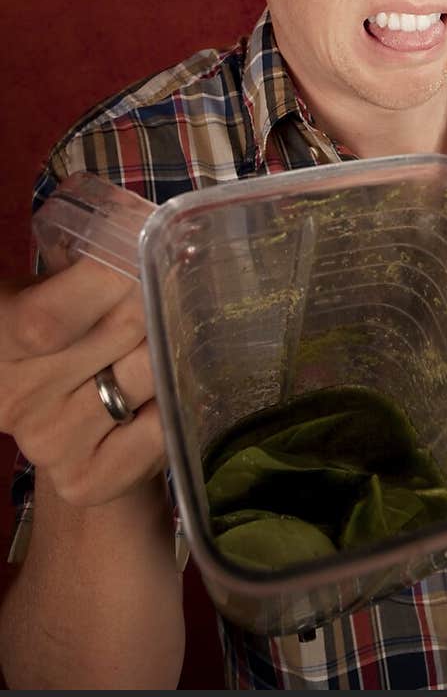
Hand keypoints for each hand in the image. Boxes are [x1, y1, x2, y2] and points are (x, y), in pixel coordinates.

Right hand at [0, 262, 165, 506]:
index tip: (145, 246)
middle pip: (121, 332)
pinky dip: (177, 403)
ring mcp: (49, 442)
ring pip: (146, 376)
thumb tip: (137, 216)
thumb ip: (80, 256)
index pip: (51, 317)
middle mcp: (16, 396)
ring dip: (174, 346)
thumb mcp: (50, 285)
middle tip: (180, 280)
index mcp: (1, 334)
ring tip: (174, 332)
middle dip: (159, 297)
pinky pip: (157, 432)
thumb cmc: (66, 328)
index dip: (108, 276)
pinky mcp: (85, 480)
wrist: (57, 414)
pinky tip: (168, 387)